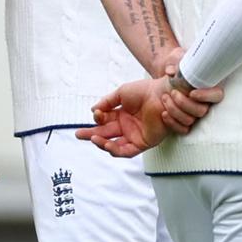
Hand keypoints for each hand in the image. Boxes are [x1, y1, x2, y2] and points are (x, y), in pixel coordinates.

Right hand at [75, 75, 223, 157]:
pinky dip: (115, 149)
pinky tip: (107, 143)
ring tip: (93, 137)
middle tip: (78, 134)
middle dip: (91, 134)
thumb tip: (93, 110)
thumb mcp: (122, 93)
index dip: (98, 118)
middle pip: (106, 134)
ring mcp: (135, 135)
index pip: (105, 120)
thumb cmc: (145, 90)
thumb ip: (107, 102)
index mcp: (122, 114)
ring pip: (114, 145)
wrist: (163, 93)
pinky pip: (127, 151)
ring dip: (102, 143)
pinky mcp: (143, 142)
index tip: (95, 113)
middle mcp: (127, 126)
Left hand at [158, 47, 224, 133]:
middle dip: (185, 103)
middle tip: (173, 93)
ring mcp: (194, 112)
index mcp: (208, 86)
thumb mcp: (176, 58)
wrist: (167, 75)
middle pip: (202, 110)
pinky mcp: (184, 121)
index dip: (206, 96)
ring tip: (165, 98)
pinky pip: (182, 129)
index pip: (217, 95)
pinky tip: (163, 113)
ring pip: (191, 120)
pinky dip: (172, 123)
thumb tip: (171, 71)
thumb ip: (175, 62)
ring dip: (176, 111)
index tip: (192, 93)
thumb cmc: (176, 64)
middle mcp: (204, 101)